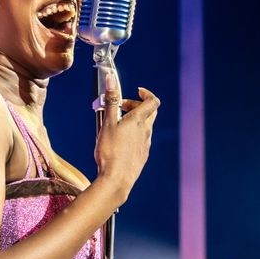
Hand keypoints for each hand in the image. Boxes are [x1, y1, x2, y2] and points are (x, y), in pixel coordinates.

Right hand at [93, 85, 159, 199]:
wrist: (116, 179)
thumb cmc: (110, 151)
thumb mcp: (107, 122)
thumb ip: (111, 100)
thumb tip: (111, 79)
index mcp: (138, 121)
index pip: (152, 101)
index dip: (146, 93)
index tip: (136, 91)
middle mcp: (146, 132)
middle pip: (149, 113)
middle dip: (136, 106)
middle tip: (121, 108)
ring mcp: (145, 145)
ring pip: (144, 127)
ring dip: (133, 122)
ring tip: (115, 126)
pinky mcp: (142, 156)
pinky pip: (141, 140)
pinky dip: (132, 135)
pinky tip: (119, 143)